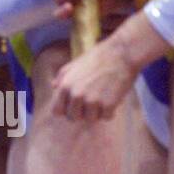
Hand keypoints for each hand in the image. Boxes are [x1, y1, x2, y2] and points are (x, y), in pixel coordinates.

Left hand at [49, 11, 172, 120]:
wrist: (120, 54)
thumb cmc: (96, 58)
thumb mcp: (73, 65)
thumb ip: (61, 77)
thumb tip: (54, 86)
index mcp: (65, 86)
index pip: (57, 111)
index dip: (65, 110)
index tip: (73, 105)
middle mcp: (76, 95)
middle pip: (73, 118)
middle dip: (81, 112)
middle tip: (91, 101)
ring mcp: (92, 101)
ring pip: (90, 119)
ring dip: (96, 112)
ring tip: (102, 98)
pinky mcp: (108, 105)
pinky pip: (106, 117)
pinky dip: (109, 111)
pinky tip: (112, 99)